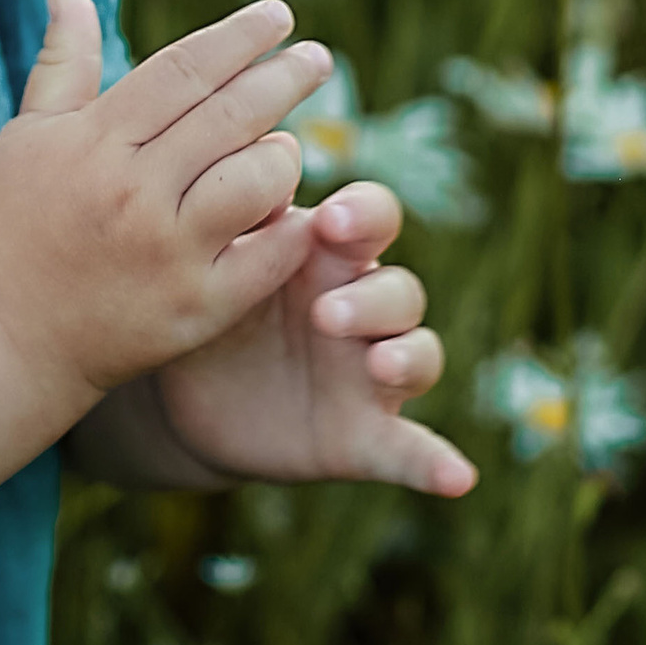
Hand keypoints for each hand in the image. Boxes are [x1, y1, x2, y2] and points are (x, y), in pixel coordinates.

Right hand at [0, 0, 327, 414]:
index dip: (238, 36)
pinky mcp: (193, 309)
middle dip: (284, 77)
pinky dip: (292, 230)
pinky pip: (267, 258)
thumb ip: (61, 63)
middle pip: (231, 116)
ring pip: (256, 182)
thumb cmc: (9, 227)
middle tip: (318, 58)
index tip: (279, 14)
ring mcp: (167, 253)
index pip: (185, 69)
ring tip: (289, 145)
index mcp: (94, 141)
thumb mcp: (26, 136)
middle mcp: (134, 191)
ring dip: (284, 155)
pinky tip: (303, 213)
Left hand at [151, 181, 475, 496]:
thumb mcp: (218, 266)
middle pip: (401, 288)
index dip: (364, 216)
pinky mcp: (366, 435)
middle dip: (373, 297)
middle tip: (325, 312)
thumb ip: (242, 224)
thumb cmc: (211, 304)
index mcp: (328, 255)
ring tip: (378, 364)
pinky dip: (436, 464)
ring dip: (406, 357)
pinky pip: (409, 450)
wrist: (186, 394)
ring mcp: (371, 374)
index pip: (372, 218)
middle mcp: (364, 308)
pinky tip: (459, 479)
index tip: (330, 221)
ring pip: (419, 353)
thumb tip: (256, 165)